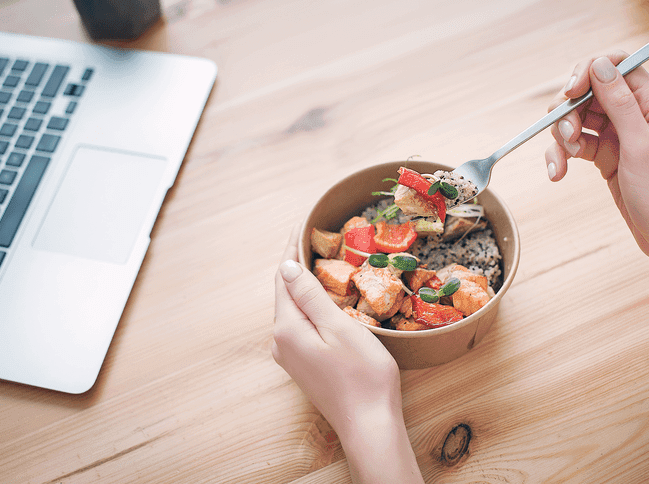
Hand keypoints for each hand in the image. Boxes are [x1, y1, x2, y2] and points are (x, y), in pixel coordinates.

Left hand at [273, 227, 423, 483]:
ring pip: (292, 309)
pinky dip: (309, 304)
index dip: (292, 248)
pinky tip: (323, 297)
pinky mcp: (301, 365)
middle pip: (285, 292)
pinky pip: (299, 324)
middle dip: (296, 263)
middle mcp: (280, 342)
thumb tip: (287, 266)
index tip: (302, 223)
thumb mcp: (340, 328)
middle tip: (313, 234)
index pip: (283, 277)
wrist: (369, 424)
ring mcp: (289, 356)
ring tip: (320, 257)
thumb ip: (311, 297)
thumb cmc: (363, 375)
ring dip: (304, 284)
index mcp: (287, 328)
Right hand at [545, 53, 648, 277]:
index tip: (571, 92)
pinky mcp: (604, 156)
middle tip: (567, 136)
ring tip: (562, 163)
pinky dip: (560, 157)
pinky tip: (556, 174)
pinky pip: (574, 146)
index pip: (617, 67)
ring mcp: (618, 136)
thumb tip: (600, 65)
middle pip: (589, 93)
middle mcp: (634, 116)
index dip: (589, 72)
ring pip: (576, 119)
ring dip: (561, 138)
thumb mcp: (641, 147)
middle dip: (569, 112)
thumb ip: (620, 104)